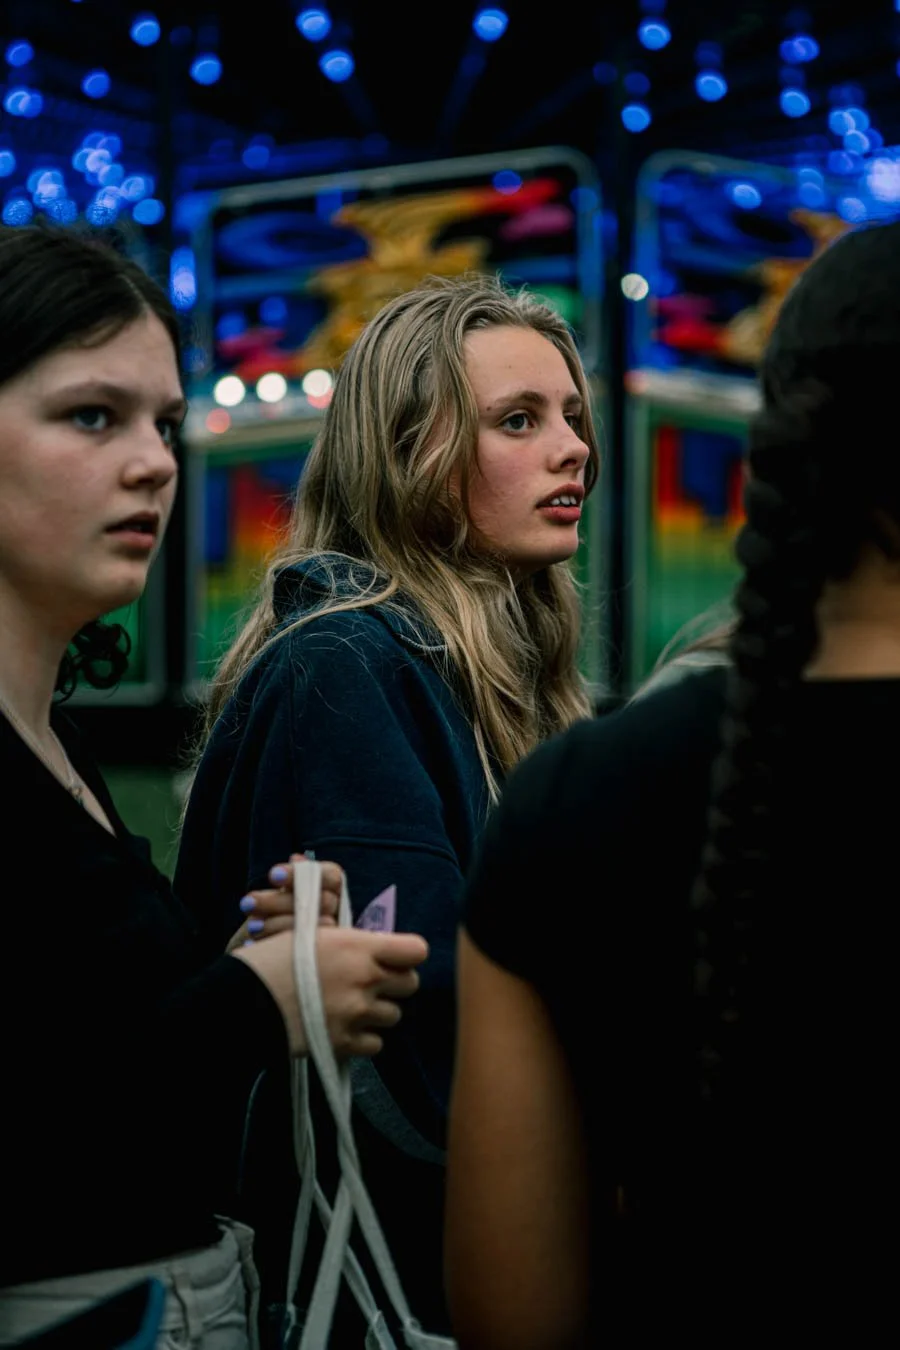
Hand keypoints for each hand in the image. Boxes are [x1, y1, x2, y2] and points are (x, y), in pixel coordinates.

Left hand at [226, 854, 342, 952]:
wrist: (276, 956)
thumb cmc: (280, 914)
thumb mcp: (285, 893)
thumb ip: (294, 877)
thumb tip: (297, 858)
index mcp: (335, 889)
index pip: (331, 875)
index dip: (301, 874)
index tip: (272, 875)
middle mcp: (339, 911)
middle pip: (320, 902)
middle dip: (280, 901)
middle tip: (247, 903)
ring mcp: (334, 936)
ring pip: (313, 927)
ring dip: (277, 924)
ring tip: (251, 925)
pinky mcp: (322, 957)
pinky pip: (302, 951)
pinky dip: (273, 944)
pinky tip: (252, 943)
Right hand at [231, 926, 428, 1057]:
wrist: (243, 1000)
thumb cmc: (272, 960)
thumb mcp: (312, 934)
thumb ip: (350, 941)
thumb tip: (373, 945)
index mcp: (358, 946)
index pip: (416, 950)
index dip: (407, 953)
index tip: (394, 956)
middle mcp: (365, 979)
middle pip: (410, 984)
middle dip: (395, 983)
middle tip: (372, 982)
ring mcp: (357, 1014)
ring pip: (394, 1015)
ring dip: (378, 1011)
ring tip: (351, 1006)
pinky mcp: (345, 1043)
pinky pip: (376, 1044)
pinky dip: (364, 1038)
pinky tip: (344, 1027)